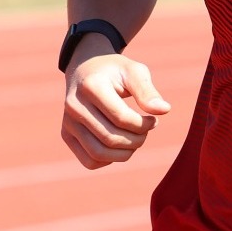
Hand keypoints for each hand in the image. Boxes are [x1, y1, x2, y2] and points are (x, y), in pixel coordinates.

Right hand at [61, 45, 170, 168]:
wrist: (85, 69)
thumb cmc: (115, 71)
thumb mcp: (134, 72)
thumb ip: (148, 91)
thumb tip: (164, 110)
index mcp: (91, 86)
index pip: (121, 118)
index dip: (143, 125)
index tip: (153, 120)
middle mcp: (74, 105)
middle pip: (111, 138)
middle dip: (137, 140)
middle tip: (146, 130)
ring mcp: (68, 122)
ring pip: (99, 154)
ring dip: (125, 153)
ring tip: (136, 139)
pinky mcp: (66, 134)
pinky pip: (89, 161)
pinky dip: (109, 160)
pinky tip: (119, 146)